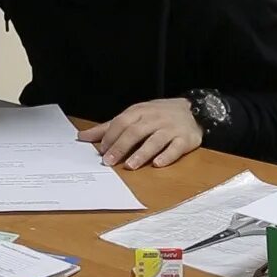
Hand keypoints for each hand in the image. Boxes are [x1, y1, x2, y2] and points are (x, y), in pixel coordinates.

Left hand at [78, 99, 202, 169]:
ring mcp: (170, 129)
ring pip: (155, 140)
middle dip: (121, 147)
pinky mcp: (185, 139)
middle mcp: (154, 119)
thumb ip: (108, 127)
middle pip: (135, 132)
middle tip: (109, 161)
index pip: (121, 122)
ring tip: (130, 166)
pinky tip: (157, 164)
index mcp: (139, 111)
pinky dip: (166, 156)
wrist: (194, 111)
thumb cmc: (158, 115)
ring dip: (141, 153)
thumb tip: (82, 137)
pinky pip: (176, 148)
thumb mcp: (133, 116)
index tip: (100, 151)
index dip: (110, 137)